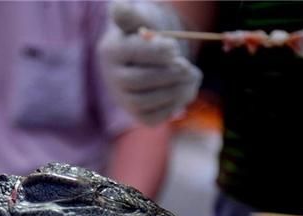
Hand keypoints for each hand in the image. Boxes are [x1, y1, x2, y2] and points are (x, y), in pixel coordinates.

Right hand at [98, 1, 201, 124]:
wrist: (144, 58)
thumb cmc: (144, 34)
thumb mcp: (139, 20)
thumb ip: (130, 15)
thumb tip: (119, 7)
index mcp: (110, 50)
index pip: (132, 53)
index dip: (156, 52)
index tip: (174, 47)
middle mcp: (112, 78)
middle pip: (138, 80)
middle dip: (168, 74)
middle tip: (187, 67)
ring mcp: (123, 99)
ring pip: (147, 102)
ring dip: (175, 90)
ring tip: (192, 77)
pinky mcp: (136, 114)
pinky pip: (154, 118)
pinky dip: (173, 107)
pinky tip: (185, 90)